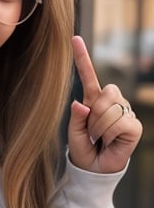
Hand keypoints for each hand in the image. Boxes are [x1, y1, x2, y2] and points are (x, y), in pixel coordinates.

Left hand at [68, 35, 142, 172]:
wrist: (94, 169)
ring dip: (101, 128)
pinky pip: (120, 122)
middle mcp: (111, 102)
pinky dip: (111, 134)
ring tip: (100, 139)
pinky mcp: (134, 125)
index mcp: (93, 100)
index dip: (82, 58)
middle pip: (106, 91)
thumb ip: (75, 118)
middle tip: (93, 131)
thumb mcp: (73, 133)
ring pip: (111, 109)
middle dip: (95, 113)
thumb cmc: (83, 150)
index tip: (74, 38)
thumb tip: (81, 103)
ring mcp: (125, 112)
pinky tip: (111, 141)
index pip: (89, 76)